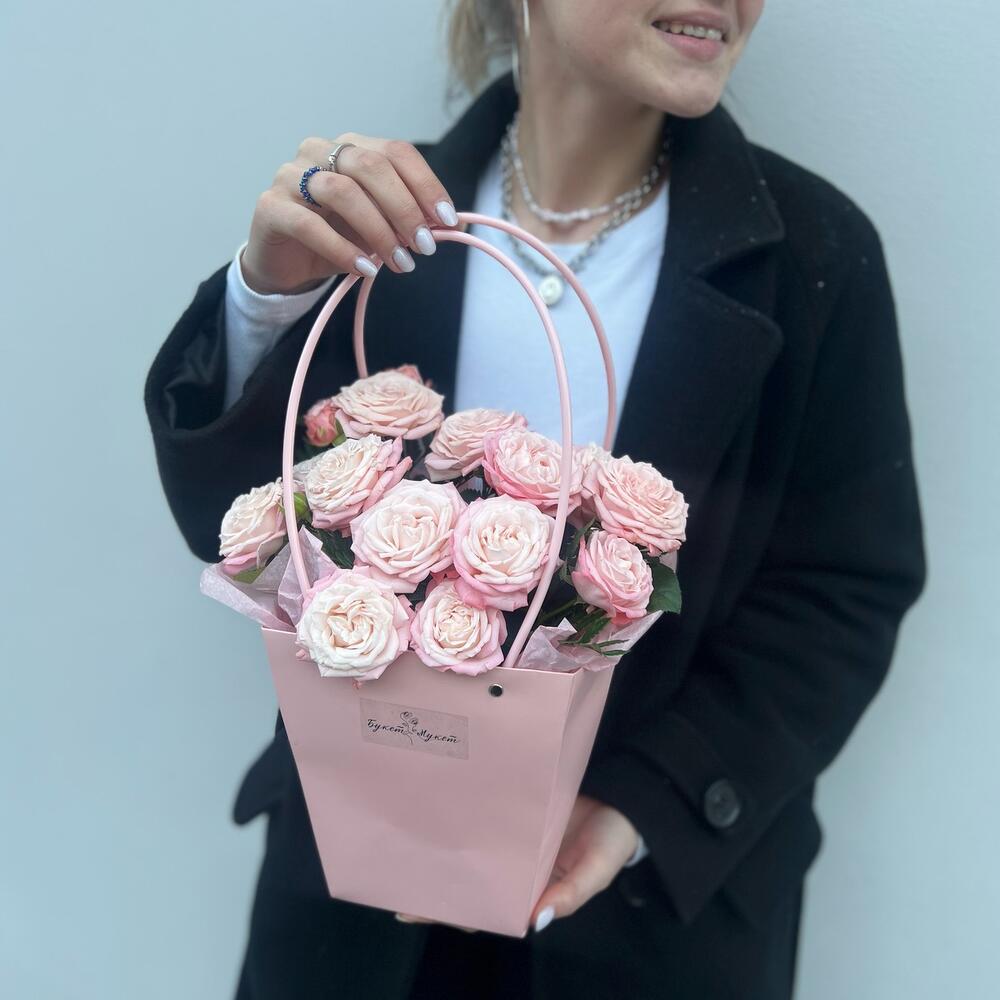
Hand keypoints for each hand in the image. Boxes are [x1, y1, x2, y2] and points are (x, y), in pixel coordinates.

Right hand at [240, 132, 459, 294]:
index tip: (447, 220)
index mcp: (352, 148)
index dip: (426, 184)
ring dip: (379, 231)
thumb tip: (454, 224)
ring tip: (399, 263)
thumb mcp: (380, 227)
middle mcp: (320, 152)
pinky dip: (343, 249)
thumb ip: (409, 220)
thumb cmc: (336, 237)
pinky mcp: (271, 207)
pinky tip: (364, 268)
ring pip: (342, 192)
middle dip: (405, 208)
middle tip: (425, 246)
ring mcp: (291, 176)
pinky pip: (310, 225)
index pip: (396, 152)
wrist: (286, 264)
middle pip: (371, 167)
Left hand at [393, 795, 638, 934]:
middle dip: (441, 888)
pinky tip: (441, 818)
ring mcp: (516, 842)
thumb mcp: (595, 872)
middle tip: (401, 883)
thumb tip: (534, 922)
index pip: (488, 909)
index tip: (421, 910)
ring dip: (449, 857)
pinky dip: (468, 826)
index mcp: (533, 892)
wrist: (625, 800)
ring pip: (476, 855)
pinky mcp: (517, 813)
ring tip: (409, 854)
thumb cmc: (612, 842)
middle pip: (474, 884)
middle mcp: (518, 870)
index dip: (456, 913)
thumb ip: (570, 895)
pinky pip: (488, 823)